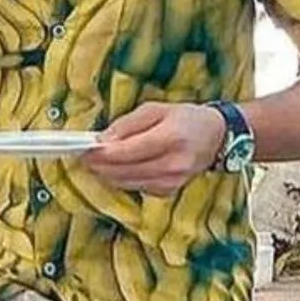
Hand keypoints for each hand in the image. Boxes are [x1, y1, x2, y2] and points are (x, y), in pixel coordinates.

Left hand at [83, 103, 227, 194]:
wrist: (216, 137)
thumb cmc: (185, 119)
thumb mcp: (156, 109)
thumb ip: (127, 124)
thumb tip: (103, 140)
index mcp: (171, 138)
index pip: (129, 151)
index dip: (103, 153)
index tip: (85, 149)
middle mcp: (173, 164)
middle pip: (124, 171)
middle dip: (100, 165)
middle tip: (84, 156)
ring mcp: (172, 182)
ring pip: (127, 183)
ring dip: (107, 174)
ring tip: (96, 162)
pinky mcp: (168, 192)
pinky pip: (136, 187)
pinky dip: (123, 179)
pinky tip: (118, 169)